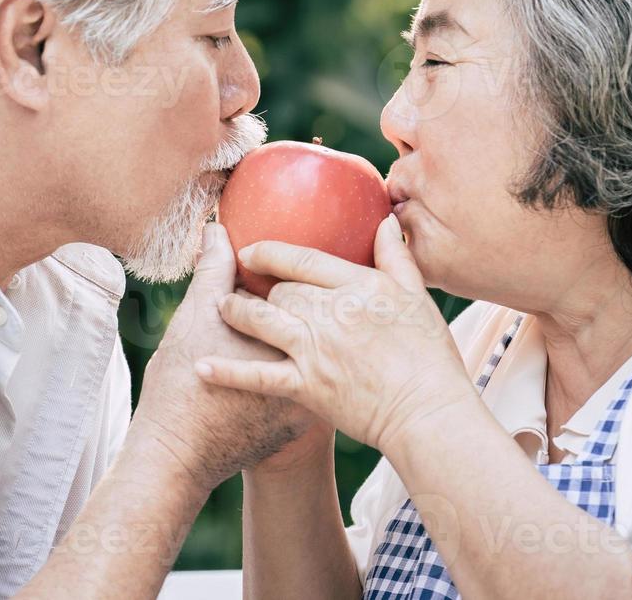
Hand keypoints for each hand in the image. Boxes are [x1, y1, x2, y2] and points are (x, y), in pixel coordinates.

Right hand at [129, 223, 315, 491]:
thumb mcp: (195, 318)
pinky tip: (311, 355)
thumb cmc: (180, 385)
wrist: (178, 456)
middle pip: (326, 320)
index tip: (287, 261)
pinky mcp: (304, 421)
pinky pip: (320, 386)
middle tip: (309, 285)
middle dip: (319, 303)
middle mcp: (309, 366)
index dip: (298, 271)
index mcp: (289, 333)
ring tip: (315, 317)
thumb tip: (218, 229)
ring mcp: (310, 397)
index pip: (311, 287)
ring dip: (324, 336)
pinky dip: (315, 369)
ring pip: (327, 354)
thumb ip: (213, 271)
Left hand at [193, 214, 474, 454]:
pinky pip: (257, 375)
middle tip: (238, 286)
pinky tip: (202, 366)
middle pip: (280, 291)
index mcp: (357, 286)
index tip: (251, 250)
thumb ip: (395, 256)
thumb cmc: (428, 355)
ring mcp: (315, 349)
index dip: (270, 253)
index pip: (303, 260)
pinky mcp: (306, 386)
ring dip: (236, 312)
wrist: (426, 411)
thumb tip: (385, 220)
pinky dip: (227, 372)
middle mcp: (330, 313)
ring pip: (262, 320)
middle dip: (258, 288)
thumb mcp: (416, 296)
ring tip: (221, 308)